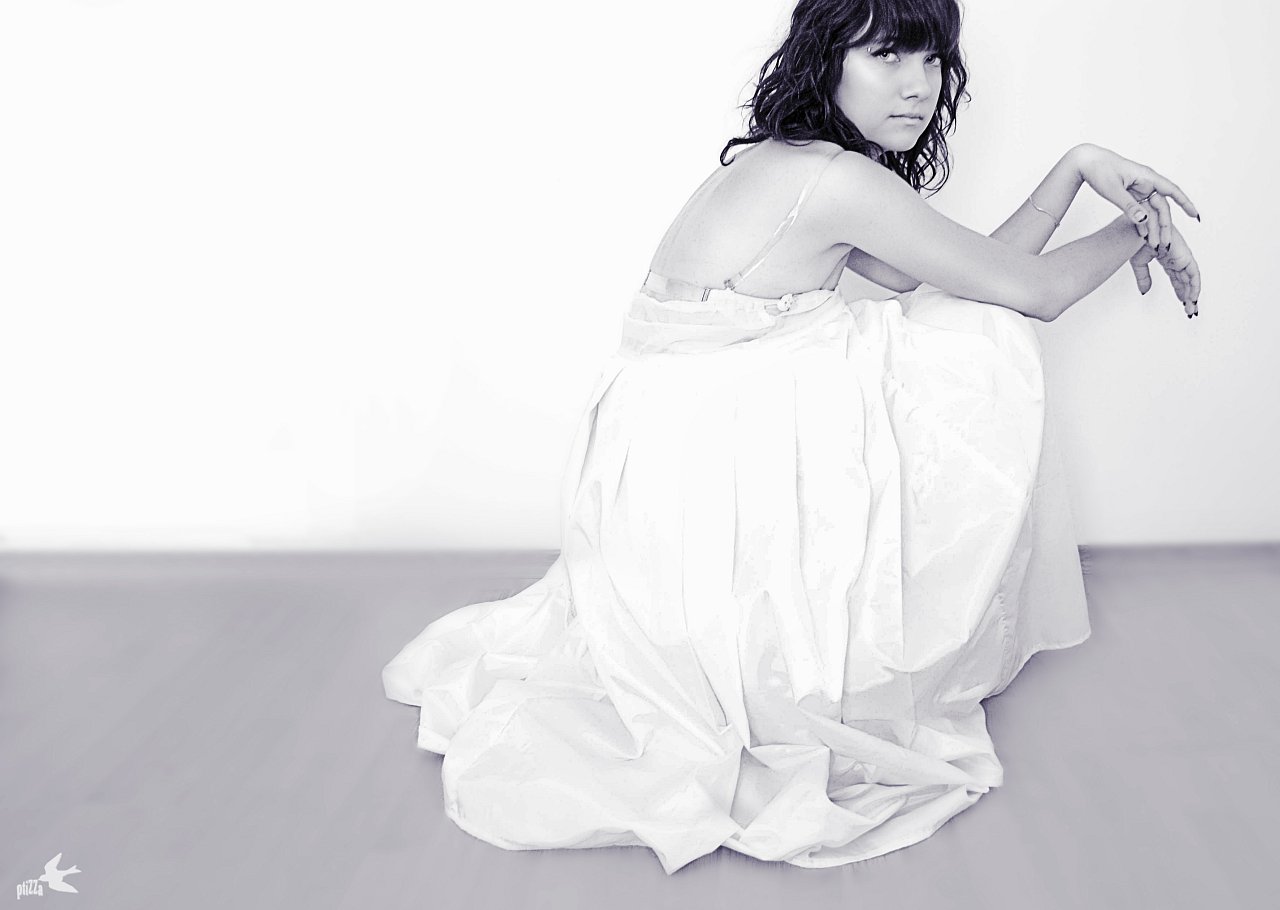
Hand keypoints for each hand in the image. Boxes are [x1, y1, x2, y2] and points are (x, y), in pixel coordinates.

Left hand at [1070, 142, 1201, 285]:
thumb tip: (1144, 220)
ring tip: (1154, 245)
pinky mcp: (1130, 195)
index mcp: (1147, 177)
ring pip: (1151, 211)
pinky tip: (1142, 236)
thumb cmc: (1099, 169)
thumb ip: (1129, 206)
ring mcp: (1139, 189)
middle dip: (1164, 226)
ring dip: (1153, 228)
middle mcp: (1146, 183)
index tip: (1195, 215)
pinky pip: (1140, 211)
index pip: (1172, 191)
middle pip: (1161, 207)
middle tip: (1165, 245)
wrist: (1085, 162)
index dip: (1185, 203)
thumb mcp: (1113, 190)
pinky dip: (1142, 223)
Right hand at [1129, 223, 1200, 316]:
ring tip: (1191, 309)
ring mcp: (1181, 256)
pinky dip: (1194, 286)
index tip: (1182, 302)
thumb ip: (1144, 277)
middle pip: (1185, 281)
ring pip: (1191, 279)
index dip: (1180, 291)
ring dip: (1192, 295)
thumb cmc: (1134, 239)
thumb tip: (1145, 292)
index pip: (1176, 278)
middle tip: (1189, 310)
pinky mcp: (1184, 256)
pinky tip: (1193, 298)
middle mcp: (1176, 257)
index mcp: (1166, 257)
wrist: (1134, 231)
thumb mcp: (1138, 263)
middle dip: (1187, 296)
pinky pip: (1193, 274)